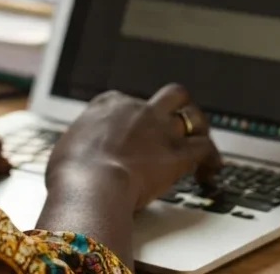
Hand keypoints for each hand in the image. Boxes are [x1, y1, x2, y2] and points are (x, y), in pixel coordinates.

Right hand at [46, 84, 220, 211]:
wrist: (90, 184)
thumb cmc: (71, 172)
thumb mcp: (67, 148)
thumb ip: (80, 146)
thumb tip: (75, 157)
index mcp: (108, 104)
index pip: (128, 101)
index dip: (134, 116)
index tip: (135, 130)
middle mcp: (138, 110)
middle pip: (170, 95)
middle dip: (177, 106)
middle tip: (179, 121)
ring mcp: (160, 129)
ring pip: (192, 115)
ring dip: (199, 128)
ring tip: (202, 141)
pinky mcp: (178, 154)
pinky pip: (205, 148)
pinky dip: (212, 159)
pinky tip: (211, 170)